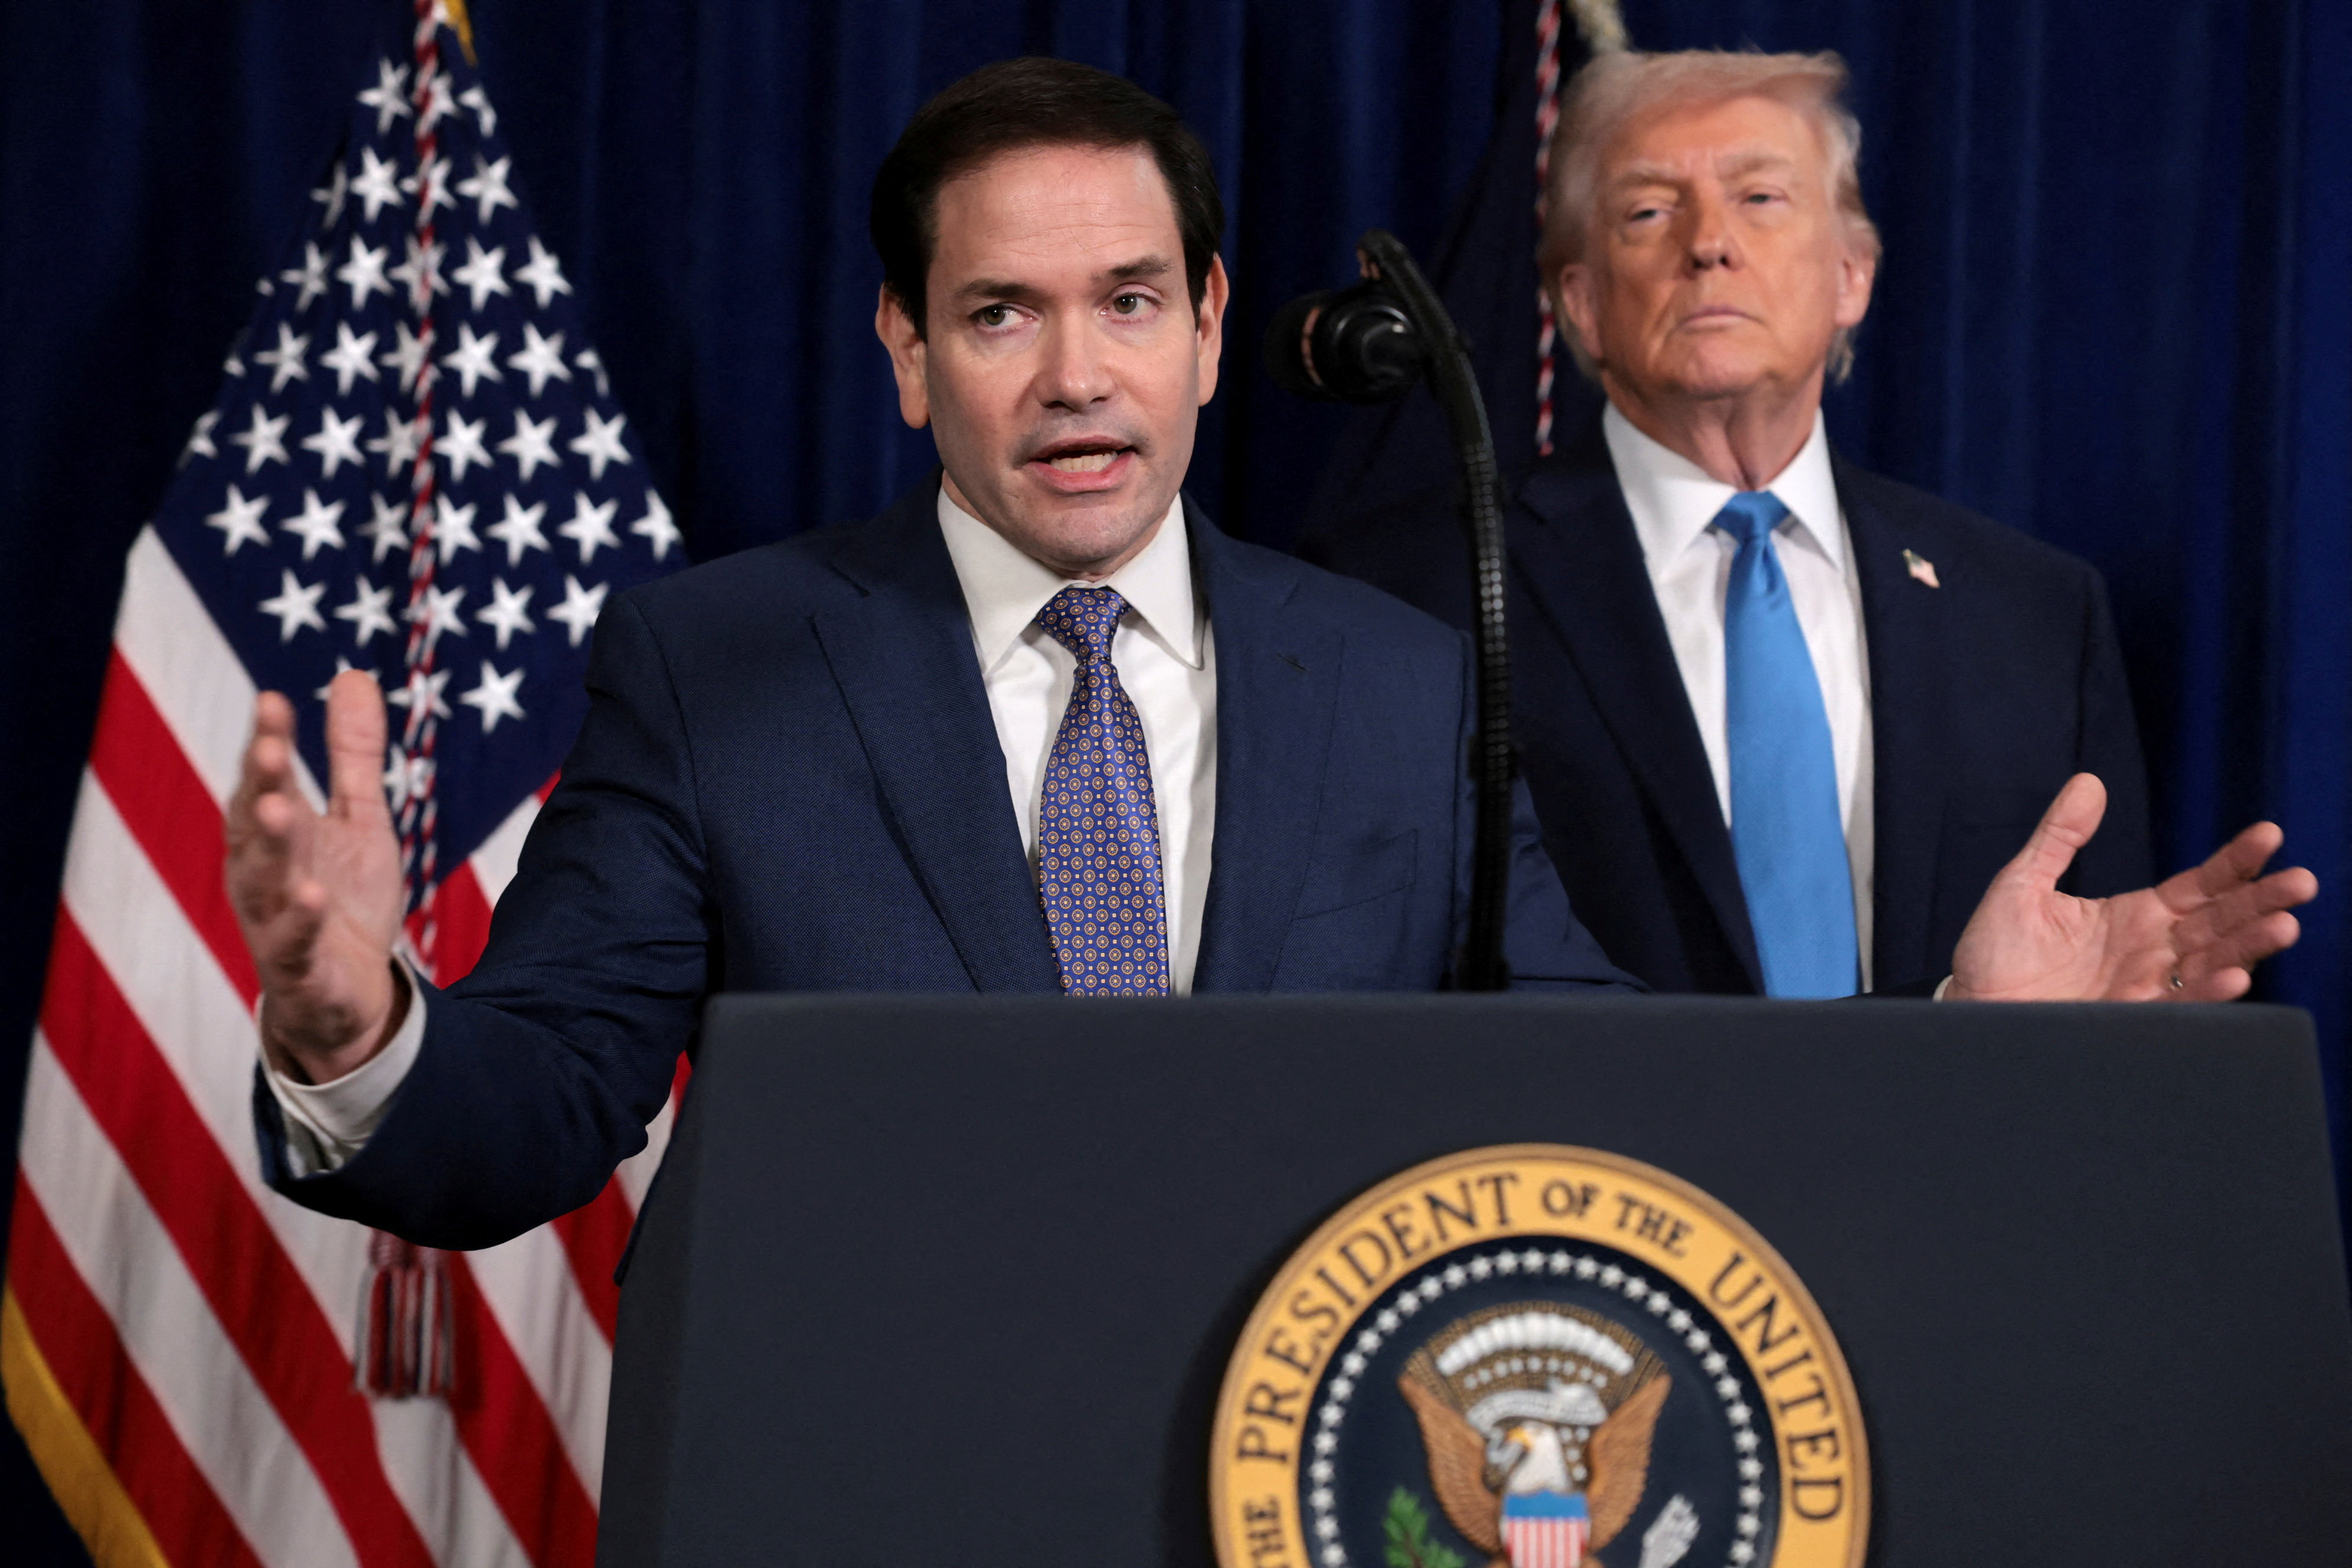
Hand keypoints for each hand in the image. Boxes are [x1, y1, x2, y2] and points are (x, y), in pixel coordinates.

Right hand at [225, 669, 407, 1081]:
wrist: (349, 995)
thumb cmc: (343, 899)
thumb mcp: (359, 819)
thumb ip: (353, 755)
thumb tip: (351, 674)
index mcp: (273, 833)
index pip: (266, 781)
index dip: (268, 742)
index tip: (273, 700)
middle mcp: (262, 872)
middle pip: (255, 823)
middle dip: (259, 787)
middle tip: (266, 749)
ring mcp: (274, 920)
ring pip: (263, 881)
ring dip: (271, 847)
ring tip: (282, 812)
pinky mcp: (297, 967)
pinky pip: (293, 943)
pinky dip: (301, 922)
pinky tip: (313, 896)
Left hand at [1947, 773, 2316, 1001]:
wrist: (1968, 1008)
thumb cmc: (1994, 951)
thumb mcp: (2022, 883)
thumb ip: (2059, 837)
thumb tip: (2088, 782)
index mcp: (2134, 915)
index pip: (2200, 884)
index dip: (2235, 861)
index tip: (2269, 835)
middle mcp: (2151, 950)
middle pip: (2221, 921)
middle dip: (2263, 902)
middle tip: (2302, 882)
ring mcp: (2145, 986)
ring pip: (2213, 961)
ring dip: (2250, 946)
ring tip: (2285, 925)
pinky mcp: (2130, 1020)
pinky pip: (2179, 1005)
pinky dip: (2208, 992)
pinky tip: (2235, 976)